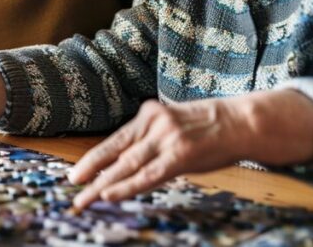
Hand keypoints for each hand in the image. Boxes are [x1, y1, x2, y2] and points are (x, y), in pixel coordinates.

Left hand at [68, 90, 312, 209]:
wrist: (241, 122)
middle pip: (116, 152)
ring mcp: (166, 138)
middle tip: (72, 187)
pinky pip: (147, 175)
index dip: (94, 158)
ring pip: (127, 165)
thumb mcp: (174, 123)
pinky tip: (109, 194)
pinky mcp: (180, 155)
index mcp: (150, 113)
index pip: (115, 140)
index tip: (76, 173)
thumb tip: (127, 162)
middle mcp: (154, 123)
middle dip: (91, 172)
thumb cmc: (209, 127)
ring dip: (103, 184)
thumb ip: (151, 139)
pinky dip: (126, 186)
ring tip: (84, 199)